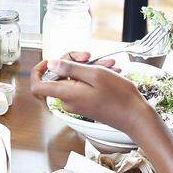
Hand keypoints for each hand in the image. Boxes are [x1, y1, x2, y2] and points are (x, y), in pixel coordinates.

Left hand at [30, 52, 152, 133]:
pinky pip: (84, 85)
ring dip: (90, 67)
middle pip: (59, 76)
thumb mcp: (95, 74)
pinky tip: (110, 71)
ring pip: (75, 78)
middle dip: (75, 62)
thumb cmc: (118, 96)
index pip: (37, 86)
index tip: (50, 61)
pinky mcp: (86, 103)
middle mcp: (68, 101)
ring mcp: (77, 103)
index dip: (39, 71)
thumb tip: (51, 63)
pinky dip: (95, 76)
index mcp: (67, 94)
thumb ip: (70, 68)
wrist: (135, 117)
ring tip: (109, 64)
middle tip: (90, 55)